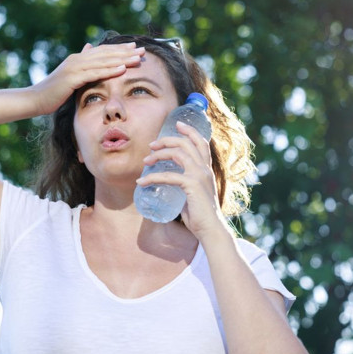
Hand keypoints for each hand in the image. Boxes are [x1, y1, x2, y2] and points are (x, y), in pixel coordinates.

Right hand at [30, 42, 144, 114]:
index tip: (134, 48)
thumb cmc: (52, 92)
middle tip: (142, 50)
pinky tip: (122, 69)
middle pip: (106, 53)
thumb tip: (88, 48)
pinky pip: (95, 73)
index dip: (119, 49)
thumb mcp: (69, 78)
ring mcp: (74, 67)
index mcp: (78, 59)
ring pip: (103, 61)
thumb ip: (80, 66)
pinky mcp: (72, 78)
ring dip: (122, 59)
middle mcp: (77, 59)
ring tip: (137, 58)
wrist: (34, 99)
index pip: (102, 52)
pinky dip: (109, 70)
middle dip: (125, 52)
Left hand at [135, 121, 225, 239]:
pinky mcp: (191, 185)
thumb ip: (185, 186)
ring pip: (177, 153)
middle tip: (152, 145)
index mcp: (206, 169)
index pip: (201, 142)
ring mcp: (199, 175)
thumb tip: (169, 185)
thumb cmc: (201, 216)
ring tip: (146, 161)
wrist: (211, 230)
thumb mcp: (193, 194)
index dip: (189, 131)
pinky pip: (168, 176)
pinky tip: (141, 182)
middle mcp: (204, 169)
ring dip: (158, 154)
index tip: (177, 124)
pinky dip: (152, 177)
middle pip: (186, 143)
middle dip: (167, 140)